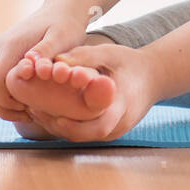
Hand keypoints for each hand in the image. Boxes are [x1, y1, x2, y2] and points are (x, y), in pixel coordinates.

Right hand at [0, 3, 97, 123]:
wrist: (62, 9)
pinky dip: (3, 95)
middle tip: (28, 116)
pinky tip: (25, 100)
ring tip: (27, 111)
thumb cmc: (67, 24)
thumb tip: (30, 64)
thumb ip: (47, 50)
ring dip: (1, 103)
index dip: (7, 102)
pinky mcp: (2, 54)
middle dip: (3, 107)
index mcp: (10, 45)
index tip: (30, 110)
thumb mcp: (63, 36)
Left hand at [22, 42, 159, 142]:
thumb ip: (85, 56)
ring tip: (36, 110)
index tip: (54, 117)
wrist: (153, 76)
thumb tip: (56, 60)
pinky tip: (50, 112)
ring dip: (58, 126)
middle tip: (35, 111)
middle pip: (85, 135)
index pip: (98, 126)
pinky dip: (67, 124)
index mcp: (122, 105)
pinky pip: (85, 132)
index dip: (74, 126)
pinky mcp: (109, 129)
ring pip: (82, 136)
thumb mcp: (111, 53)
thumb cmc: (130, 62)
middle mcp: (119, 123)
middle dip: (57, 126)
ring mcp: (115, 129)